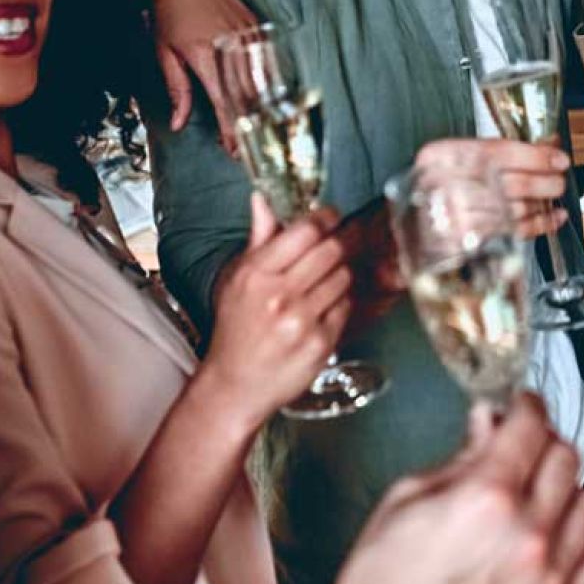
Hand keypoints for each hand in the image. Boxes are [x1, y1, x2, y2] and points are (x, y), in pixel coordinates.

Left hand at [122, 0, 255, 146]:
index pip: (224, 101)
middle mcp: (230, 44)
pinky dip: (268, 80)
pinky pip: (266, 57)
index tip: (235, 149)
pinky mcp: (253, 23)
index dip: (231, 129)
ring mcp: (245, 32)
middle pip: (247, 95)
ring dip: (262, 107)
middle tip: (249, 149)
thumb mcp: (163, 52)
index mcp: (206, 55)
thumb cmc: (167, 10)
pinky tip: (269, 97)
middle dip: (249, 125)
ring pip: (261, 78)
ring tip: (260, 129)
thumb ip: (178, 89)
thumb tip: (180, 122)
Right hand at [200, 196, 348, 426]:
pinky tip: (327, 304)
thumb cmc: (236, 329)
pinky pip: (347, 307)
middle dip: (342, 240)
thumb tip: (262, 199)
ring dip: (342, 271)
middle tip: (343, 239)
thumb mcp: (237, 278)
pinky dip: (342, 301)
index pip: (305, 231)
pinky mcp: (321, 344)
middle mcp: (279, 296)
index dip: (326, 218)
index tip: (331, 216)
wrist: (236, 384)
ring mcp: (302, 322)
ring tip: (329, 276)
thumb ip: (258, 238)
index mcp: (256, 274)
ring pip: (344, 277)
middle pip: (332, 250)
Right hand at [314, 393, 583, 583]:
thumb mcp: (405, 500)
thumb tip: (487, 425)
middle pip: (566, 458)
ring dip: (565, 488)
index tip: (521, 404)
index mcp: (485, 499)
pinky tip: (551, 537)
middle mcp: (527, 536)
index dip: (525, 404)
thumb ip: (459, 458)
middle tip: (523, 442)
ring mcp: (549, 577)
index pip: (530, 426)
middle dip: (543, 440)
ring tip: (538, 490)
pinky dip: (577, 540)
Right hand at [414, 138, 570, 238]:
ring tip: (555, 194)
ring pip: (515, 208)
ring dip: (542, 202)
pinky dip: (538, 225)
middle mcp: (447, 188)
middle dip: (544, 181)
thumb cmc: (431, 192)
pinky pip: (513, 233)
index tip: (557, 156)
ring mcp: (457, 221)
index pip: (497, 153)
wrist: (405, 232)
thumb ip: (493, 152)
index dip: (534, 155)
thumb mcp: (451, 160)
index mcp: (440, 158)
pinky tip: (552, 218)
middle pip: (510, 183)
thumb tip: (544, 146)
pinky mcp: (469, 245)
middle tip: (559, 178)